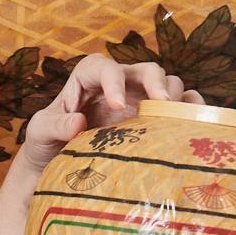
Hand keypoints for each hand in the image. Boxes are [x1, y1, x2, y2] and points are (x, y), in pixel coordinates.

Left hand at [15, 53, 202, 180]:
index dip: (114, 81)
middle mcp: (119, 85)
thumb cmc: (46, 144)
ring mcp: (140, 102)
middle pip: (145, 70)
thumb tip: (78, 122)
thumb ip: (55, 125)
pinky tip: (195, 126)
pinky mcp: (154, 121)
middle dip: (156, 82)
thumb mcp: (40, 133)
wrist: (56, 167)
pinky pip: (180, 108)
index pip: (103, 67)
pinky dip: (192, 111)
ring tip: (177, 120)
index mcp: (88, 79)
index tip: (118, 105)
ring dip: (176, 99)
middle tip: (162, 105)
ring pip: (168, 85)